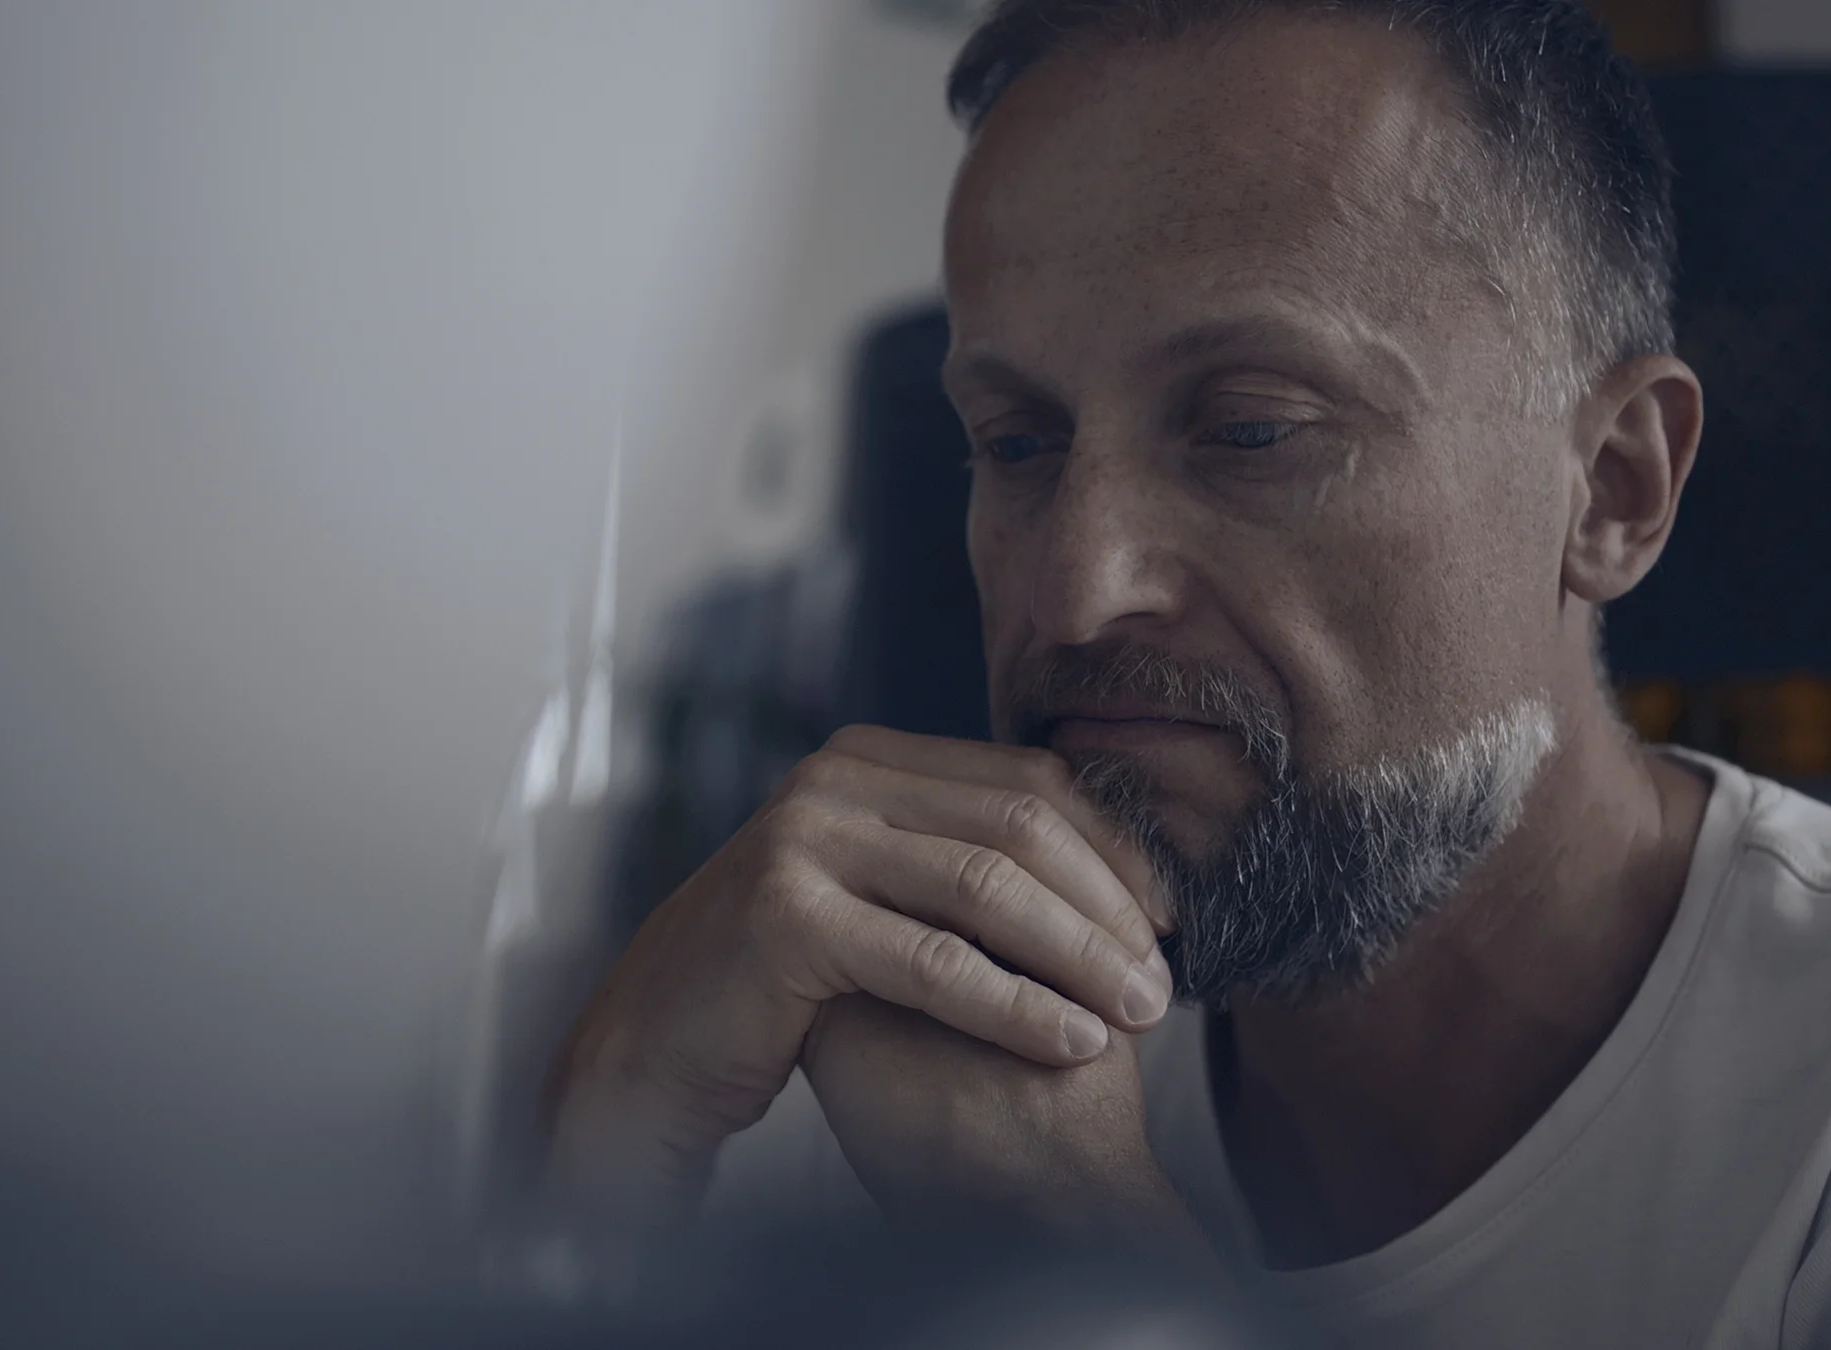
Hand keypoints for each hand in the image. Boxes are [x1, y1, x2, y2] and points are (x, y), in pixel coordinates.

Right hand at [543, 725, 1171, 1226]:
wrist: (656, 1046)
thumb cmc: (781, 984)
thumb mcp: (872, 895)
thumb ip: (951, 863)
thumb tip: (1104, 868)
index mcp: (866, 760)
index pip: (1028, 782)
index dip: (1116, 849)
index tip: (1174, 918)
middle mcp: (833, 781)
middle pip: (1021, 825)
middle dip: (1111, 906)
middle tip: (1167, 981)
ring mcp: (804, 841)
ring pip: (988, 888)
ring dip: (1081, 954)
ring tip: (1138, 1014)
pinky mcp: (788, 918)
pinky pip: (935, 962)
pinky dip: (1017, 1006)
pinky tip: (1070, 1043)